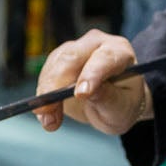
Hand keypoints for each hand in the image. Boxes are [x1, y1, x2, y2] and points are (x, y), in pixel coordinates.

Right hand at [33, 31, 148, 134]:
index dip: (91, 74)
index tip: (80, 94)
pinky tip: (46, 114)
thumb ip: (107, 98)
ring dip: (46, 92)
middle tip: (49, 110)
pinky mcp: (59, 60)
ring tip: (50, 121)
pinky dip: (43, 95)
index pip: (104, 58)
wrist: (113, 103)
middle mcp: (96, 44)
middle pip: (72, 56)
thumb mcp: (121, 108)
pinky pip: (46, 74)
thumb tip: (88, 92)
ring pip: (54, 64)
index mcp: (120, 52)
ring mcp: (76, 50)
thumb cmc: (122, 103)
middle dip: (56, 83)